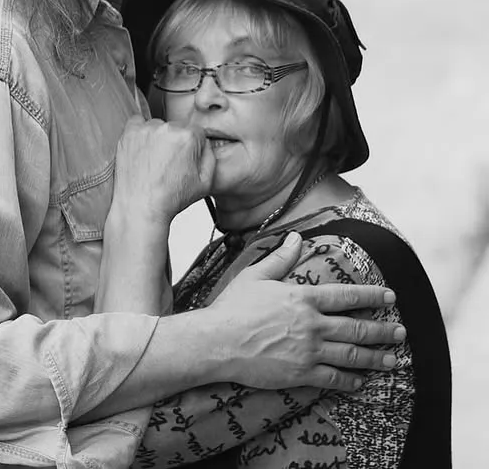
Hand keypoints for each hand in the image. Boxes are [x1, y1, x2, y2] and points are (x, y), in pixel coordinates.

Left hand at [112, 115, 215, 225]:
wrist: (141, 208)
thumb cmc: (169, 198)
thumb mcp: (205, 182)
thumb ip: (210, 156)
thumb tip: (204, 144)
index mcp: (187, 137)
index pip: (196, 132)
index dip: (192, 147)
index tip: (184, 158)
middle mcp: (166, 129)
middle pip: (177, 127)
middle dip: (175, 142)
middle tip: (169, 163)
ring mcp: (146, 130)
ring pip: (158, 126)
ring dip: (158, 137)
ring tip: (154, 159)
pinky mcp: (129, 134)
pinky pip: (137, 123)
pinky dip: (139, 132)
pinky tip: (142, 149)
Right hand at [207, 232, 405, 391]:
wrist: (219, 341)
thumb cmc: (234, 307)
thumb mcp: (256, 275)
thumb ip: (281, 257)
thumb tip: (296, 238)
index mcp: (303, 298)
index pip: (347, 296)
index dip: (372, 296)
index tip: (391, 296)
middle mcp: (312, 325)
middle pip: (357, 328)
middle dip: (383, 330)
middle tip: (401, 332)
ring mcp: (308, 351)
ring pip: (351, 355)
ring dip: (374, 357)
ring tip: (392, 359)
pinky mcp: (301, 374)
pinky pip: (333, 379)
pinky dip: (351, 380)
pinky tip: (361, 381)